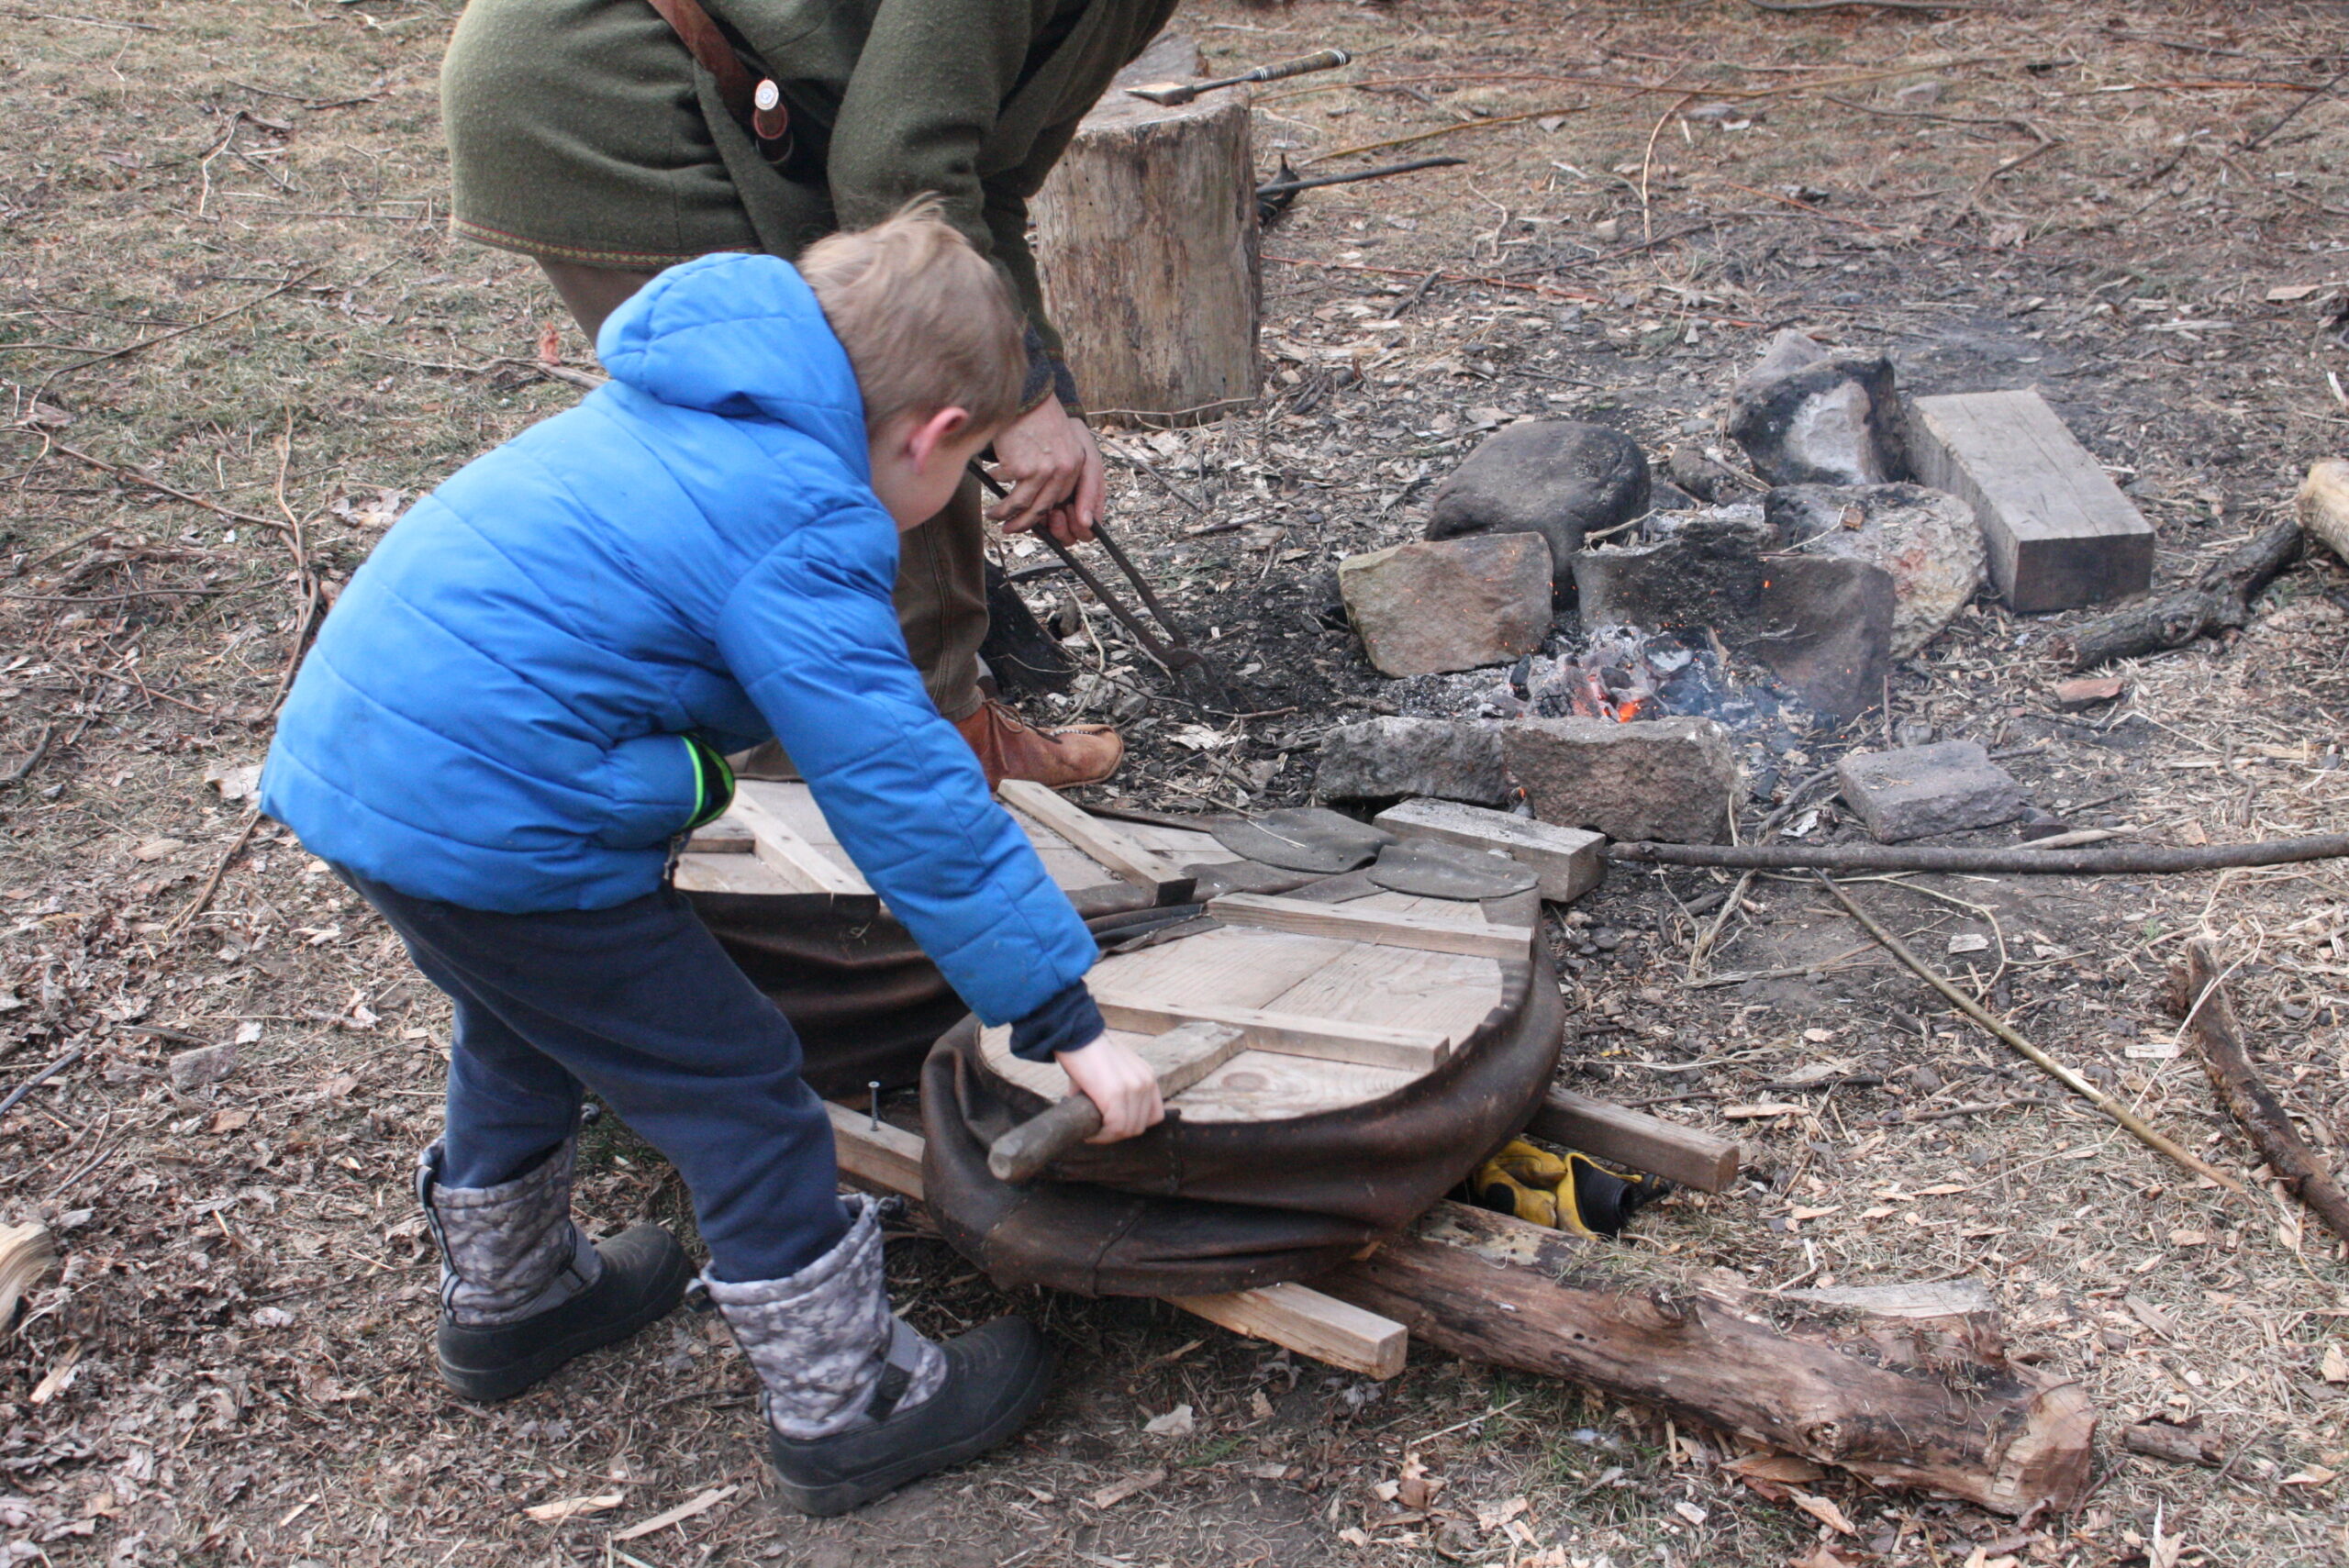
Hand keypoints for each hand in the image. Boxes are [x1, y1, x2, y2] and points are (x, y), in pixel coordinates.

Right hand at [989, 399, 1104, 543]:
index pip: (1059, 500)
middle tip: (1009, 529)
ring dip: (1003, 512)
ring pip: (1020, 504)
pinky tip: (990, 476)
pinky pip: (1004, 482)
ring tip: (993, 514)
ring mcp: (1042, 469)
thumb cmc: (1039, 416)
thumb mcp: (1059, 441)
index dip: (1042, 514)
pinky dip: (995, 481)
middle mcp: (1062, 469)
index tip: (1029, 521)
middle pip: (1042, 509)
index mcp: (1075, 464)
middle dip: (1022, 523)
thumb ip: (1055, 467)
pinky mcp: (1021, 466)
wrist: (1026, 393)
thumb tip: (1037, 495)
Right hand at [1055, 1035, 1163, 1142]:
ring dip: (1108, 1136)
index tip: (1114, 1126)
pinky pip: (1114, 1128)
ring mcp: (1133, 1089)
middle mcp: (1145, 1083)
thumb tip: (1102, 1116)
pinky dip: (1101, 1135)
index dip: (1133, 1125)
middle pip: (1139, 1126)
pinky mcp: (1116, 1094)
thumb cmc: (1088, 1053)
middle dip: (1118, 1133)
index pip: (1153, 1115)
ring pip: (1127, 1129)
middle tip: (1099, 1131)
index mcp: (1147, 1077)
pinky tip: (1089, 1132)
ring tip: (1092, 1132)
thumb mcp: (1113, 1071)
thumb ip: (1118, 1092)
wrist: (1076, 1035)